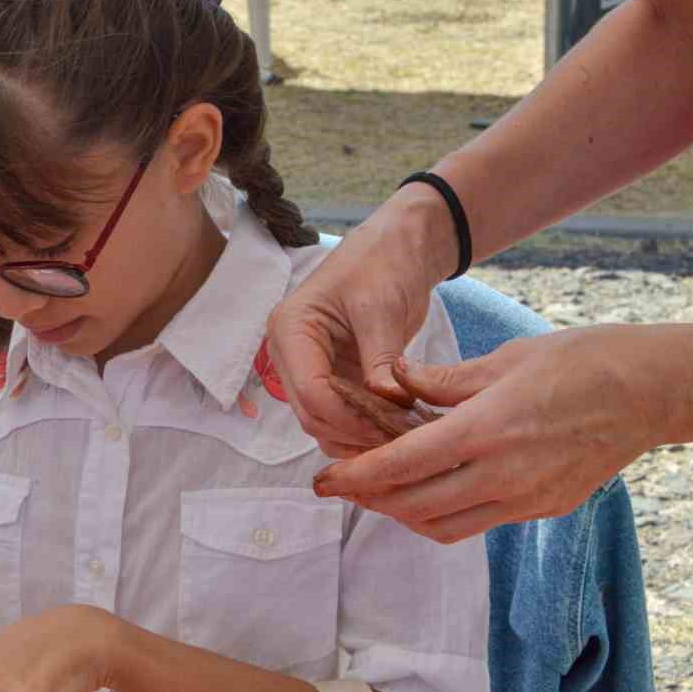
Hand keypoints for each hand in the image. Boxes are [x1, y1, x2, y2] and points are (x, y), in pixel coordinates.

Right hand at [268, 190, 454, 455]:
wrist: (400, 247)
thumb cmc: (384, 262)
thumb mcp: (381, 308)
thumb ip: (380, 360)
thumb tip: (389, 406)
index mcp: (290, 330)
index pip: (310, 391)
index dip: (348, 419)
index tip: (391, 432)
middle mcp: (291, 354)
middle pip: (312, 415)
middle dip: (354, 433)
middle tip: (402, 444)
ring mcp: (311, 369)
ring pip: (324, 423)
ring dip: (359, 437)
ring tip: (402, 442)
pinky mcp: (334, 377)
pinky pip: (342, 415)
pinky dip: (366, 428)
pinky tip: (398, 433)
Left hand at [312, 325, 674, 541]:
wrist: (651, 392)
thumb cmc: (579, 361)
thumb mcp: (504, 358)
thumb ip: (442, 381)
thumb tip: (393, 380)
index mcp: (486, 431)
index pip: (402, 466)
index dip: (356, 477)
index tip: (323, 479)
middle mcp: (503, 476)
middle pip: (413, 506)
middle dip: (369, 500)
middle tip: (338, 485)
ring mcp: (525, 500)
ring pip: (441, 526)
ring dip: (401, 513)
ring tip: (375, 491)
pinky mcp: (542, 510)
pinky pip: (475, 523)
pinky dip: (439, 514)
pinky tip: (424, 490)